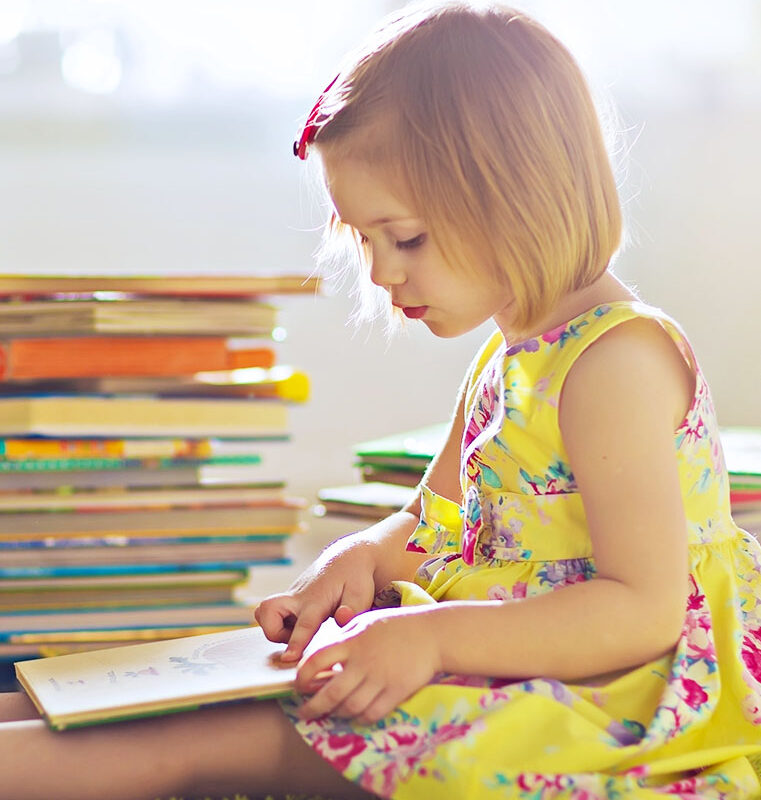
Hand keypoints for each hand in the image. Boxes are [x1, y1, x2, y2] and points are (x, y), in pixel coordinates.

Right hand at [254, 537, 377, 661]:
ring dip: (273, 627)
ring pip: (264, 612)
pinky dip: (276, 623)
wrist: (345, 557)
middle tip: (295, 639)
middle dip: (273, 632)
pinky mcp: (287, 600)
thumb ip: (353, 608)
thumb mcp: (361, 592)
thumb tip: (342, 619)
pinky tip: (296, 625)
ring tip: (296, 632)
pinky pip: (269, 613)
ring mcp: (290, 598)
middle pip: (267, 612)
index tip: (288, 658)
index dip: (296, 641)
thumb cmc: (355, 577)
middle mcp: (298, 598)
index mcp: (316, 600)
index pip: (304, 623)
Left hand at [295, 606, 440, 724]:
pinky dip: (359, 719)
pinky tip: (355, 716)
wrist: (432, 634)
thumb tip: (322, 657)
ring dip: (336, 714)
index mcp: (353, 641)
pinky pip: (371, 714)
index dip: (303, 676)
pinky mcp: (396, 692)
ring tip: (331, 714)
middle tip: (304, 713)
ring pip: (349, 707)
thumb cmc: (397, 626)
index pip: (317, 661)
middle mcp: (363, 662)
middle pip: (330, 693)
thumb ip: (345, 638)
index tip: (298, 685)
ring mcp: (380, 678)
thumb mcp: (366, 623)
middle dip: (313, 707)